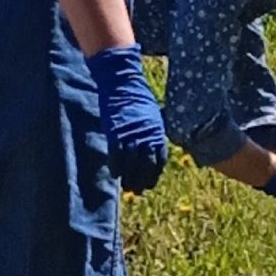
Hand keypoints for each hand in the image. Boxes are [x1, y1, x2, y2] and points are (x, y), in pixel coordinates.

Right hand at [86, 44, 167, 193]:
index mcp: (157, 133)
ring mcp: (131, 135)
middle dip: (143, 180)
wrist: (123, 84)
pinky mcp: (115, 133)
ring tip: (128, 188)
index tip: (150, 183)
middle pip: (146, 165)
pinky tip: (115, 174)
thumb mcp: (153, 116)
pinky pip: (116, 155)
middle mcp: (146, 136)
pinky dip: (116, 167)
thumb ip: (152, 133)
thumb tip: (152, 148)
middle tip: (139, 191)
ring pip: (132, 164)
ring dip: (130, 178)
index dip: (155, 174)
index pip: (159, 160)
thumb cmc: (138, 99)